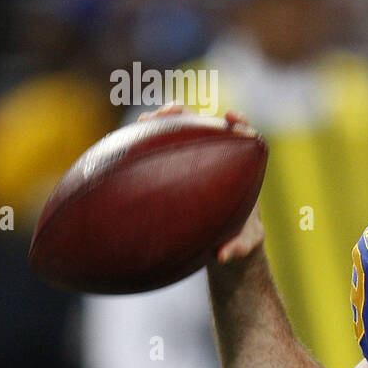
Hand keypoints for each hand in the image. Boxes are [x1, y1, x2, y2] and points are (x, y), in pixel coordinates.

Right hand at [137, 105, 264, 264]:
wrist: (223, 241)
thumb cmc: (239, 239)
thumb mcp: (244, 245)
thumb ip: (239, 248)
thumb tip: (222, 256)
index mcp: (241, 168)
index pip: (242, 136)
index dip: (238, 123)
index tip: (230, 118)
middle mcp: (216, 159)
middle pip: (203, 126)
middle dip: (188, 114)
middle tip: (172, 111)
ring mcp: (193, 161)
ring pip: (178, 134)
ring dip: (161, 124)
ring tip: (143, 122)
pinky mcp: (174, 169)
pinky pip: (160, 153)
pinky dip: (145, 147)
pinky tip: (124, 146)